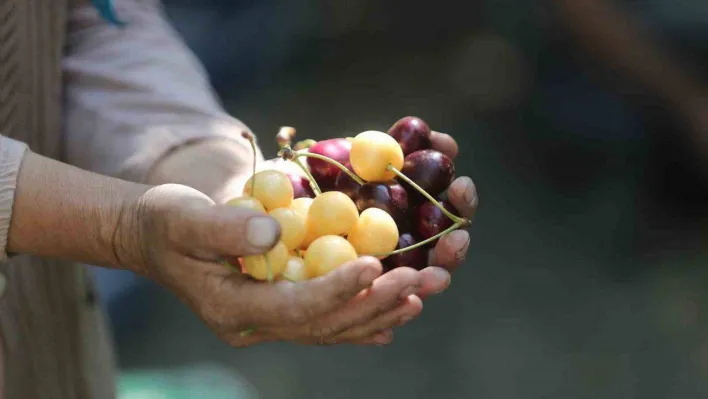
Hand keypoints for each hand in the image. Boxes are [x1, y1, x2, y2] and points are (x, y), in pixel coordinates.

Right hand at [145, 131, 477, 342]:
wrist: (152, 236)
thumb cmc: (165, 222)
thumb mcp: (185, 218)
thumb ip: (226, 228)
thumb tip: (274, 234)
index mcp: (233, 309)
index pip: (297, 307)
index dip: (338, 289)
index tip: (374, 264)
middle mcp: (256, 325)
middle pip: (327, 324)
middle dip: (377, 301)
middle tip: (422, 279)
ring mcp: (269, 322)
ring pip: (334, 327)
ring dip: (380, 310)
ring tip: (421, 292)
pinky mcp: (280, 307)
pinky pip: (328, 320)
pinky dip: (363, 317)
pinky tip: (395, 313)